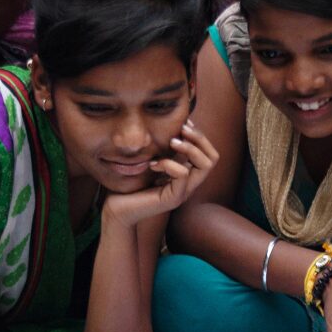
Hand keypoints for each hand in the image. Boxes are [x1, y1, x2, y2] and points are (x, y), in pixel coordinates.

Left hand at [103, 121, 218, 227]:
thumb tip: (173, 124)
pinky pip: (183, 174)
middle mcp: (189, 184)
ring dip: (189, 148)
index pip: (210, 154)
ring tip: (171, 143)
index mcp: (187, 175)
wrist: (117, 208)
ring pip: (205, 165)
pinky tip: (153, 165)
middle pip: (213, 158)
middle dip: (199, 138)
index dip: (200, 136)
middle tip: (180, 130)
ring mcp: (183, 193)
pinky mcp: (173, 199)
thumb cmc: (131, 183)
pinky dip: (170, 163)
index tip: (183, 124)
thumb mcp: (152, 159)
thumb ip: (164, 149)